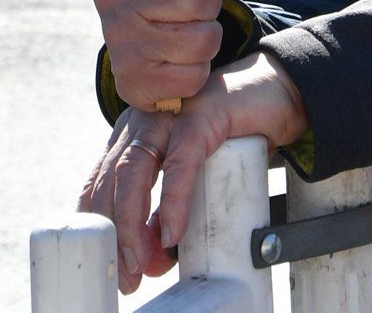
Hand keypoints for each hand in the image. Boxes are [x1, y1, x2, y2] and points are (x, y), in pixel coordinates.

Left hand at [77, 53, 309, 294]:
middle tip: (126, 277)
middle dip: (112, 234)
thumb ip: (168, 214)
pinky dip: (173, 201)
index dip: (98, 227)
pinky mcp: (200, 115)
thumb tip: (152, 260)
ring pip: (133, 170)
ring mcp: (168, 115)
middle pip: (109, 180)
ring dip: (131, 223)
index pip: (99, 182)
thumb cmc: (231, 137)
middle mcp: (143, 122)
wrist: (273, 95)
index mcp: (134, 136)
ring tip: (141, 262)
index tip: (107, 266)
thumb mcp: (191, 181)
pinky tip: (173, 232)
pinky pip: (179, 162)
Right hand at [93, 0, 222, 112]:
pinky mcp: (130, 80)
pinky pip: (192, 75)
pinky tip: (177, 60)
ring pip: (200, 38)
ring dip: (206, 37)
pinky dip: (196, 70)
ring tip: (185, 30)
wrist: (150, 44)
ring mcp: (115, 38)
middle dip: (207, 2)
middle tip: (190, 4)